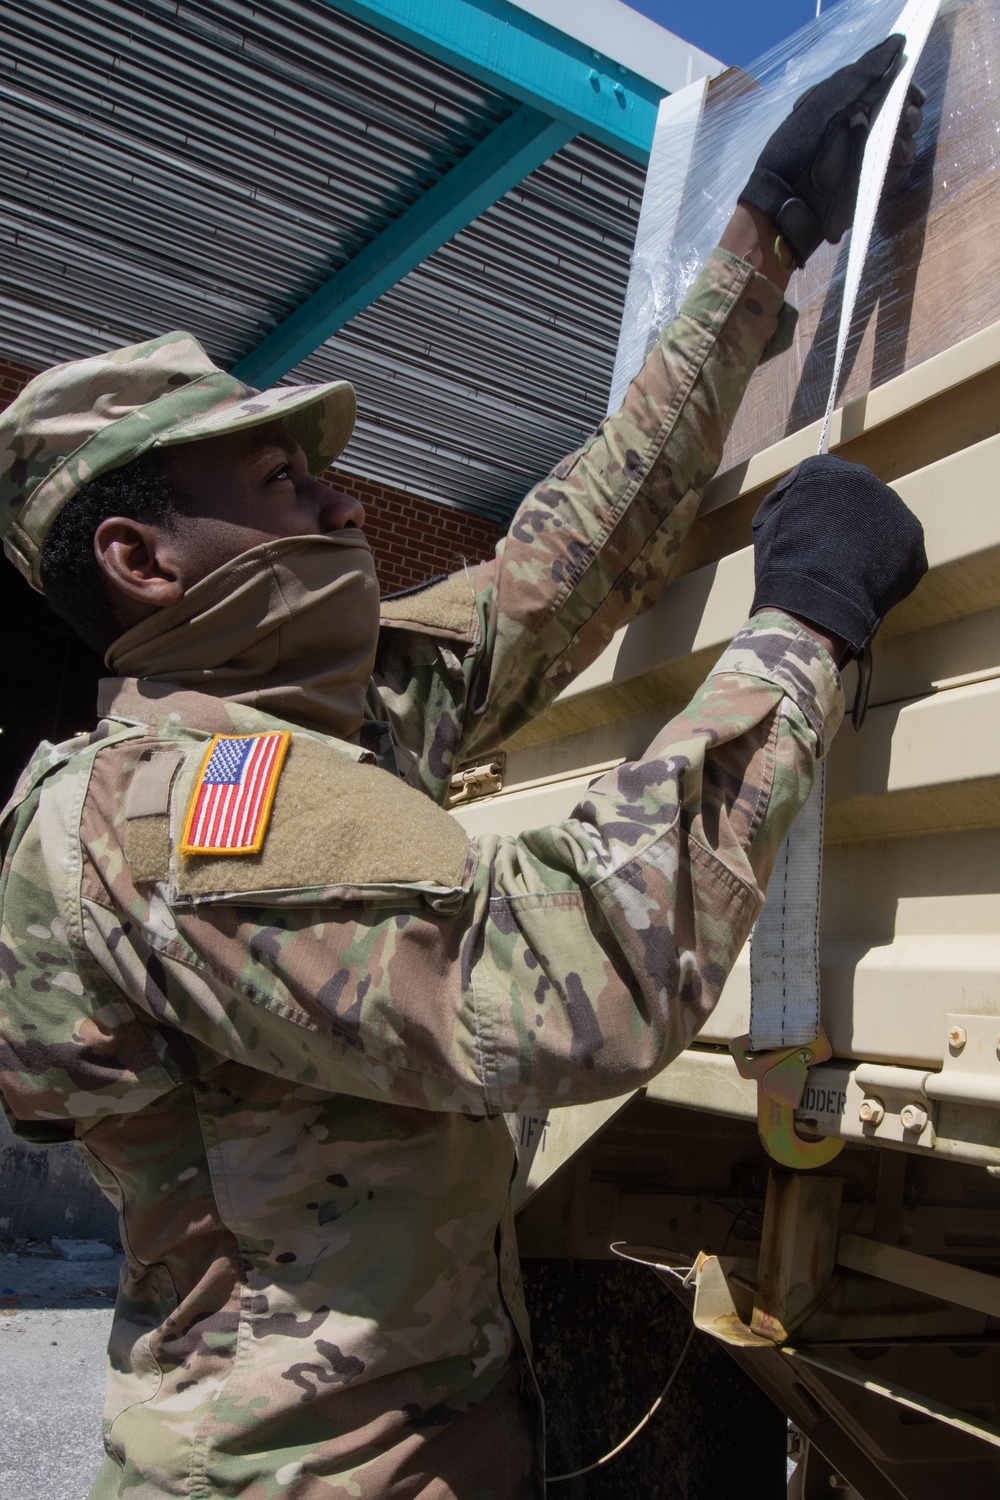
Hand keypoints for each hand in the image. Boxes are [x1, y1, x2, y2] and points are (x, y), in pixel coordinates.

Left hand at [739, 35, 924, 267]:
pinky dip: (895, 176)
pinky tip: (882, 178)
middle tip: (901, 129)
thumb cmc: (795, 154)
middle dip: (907, 122)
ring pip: (904, 147)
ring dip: (903, 150)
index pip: (890, 90)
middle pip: (903, 118)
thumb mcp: (824, 108)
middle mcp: (859, 130)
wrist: (781, 209)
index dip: (906, 92)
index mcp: (848, 106)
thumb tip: (898, 44)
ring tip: (890, 157)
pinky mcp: (868, 187)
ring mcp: (865, 160)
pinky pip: (896, 177)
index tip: (914, 99)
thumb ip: (860, 78)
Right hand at [751, 455, 926, 655]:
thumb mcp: (769, 520)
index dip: (821, 510)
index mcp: (828, 470)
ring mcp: (895, 507)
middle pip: (859, 501)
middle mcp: (866, 479)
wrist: (817, 596)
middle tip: (833, 555)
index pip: (828, 483)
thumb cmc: (784, 560)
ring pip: (882, 525)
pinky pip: (899, 551)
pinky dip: (887, 567)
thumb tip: (799, 491)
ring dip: (871, 545)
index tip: (814, 532)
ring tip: (851, 573)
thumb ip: (789, 498)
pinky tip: (868, 583)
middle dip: (850, 525)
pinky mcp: (913, 538)